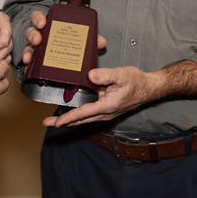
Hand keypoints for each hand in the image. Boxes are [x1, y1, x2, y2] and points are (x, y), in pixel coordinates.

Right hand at [22, 10, 106, 73]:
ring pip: (28, 47)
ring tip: (30, 57)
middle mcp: (42, 38)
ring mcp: (38, 51)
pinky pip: (30, 64)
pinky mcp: (36, 65)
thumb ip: (90, 41)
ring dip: (28, 51)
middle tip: (38, 39)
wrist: (70, 70)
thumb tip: (100, 41)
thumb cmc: (72, 48)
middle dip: (32, 34)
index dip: (38, 18)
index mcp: (51, 28)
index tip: (43, 22)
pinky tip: (30, 68)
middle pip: (31, 31)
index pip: (40, 18)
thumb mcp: (82, 43)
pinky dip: (29, 66)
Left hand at [45, 59, 196, 127]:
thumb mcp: (121, 75)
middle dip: (63, 122)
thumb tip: (90, 75)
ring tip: (54, 119)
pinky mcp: (106, 108)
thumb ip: (106, 75)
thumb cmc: (136, 81)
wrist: (149, 88)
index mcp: (107, 106)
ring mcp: (105, 112)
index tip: (56, 123)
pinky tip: (70, 110)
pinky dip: (77, 114)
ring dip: (69, 119)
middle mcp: (105, 112)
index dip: (68, 118)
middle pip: (80, 120)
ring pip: (84, 118)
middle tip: (47, 122)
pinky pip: (89, 113)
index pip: (83, 114)